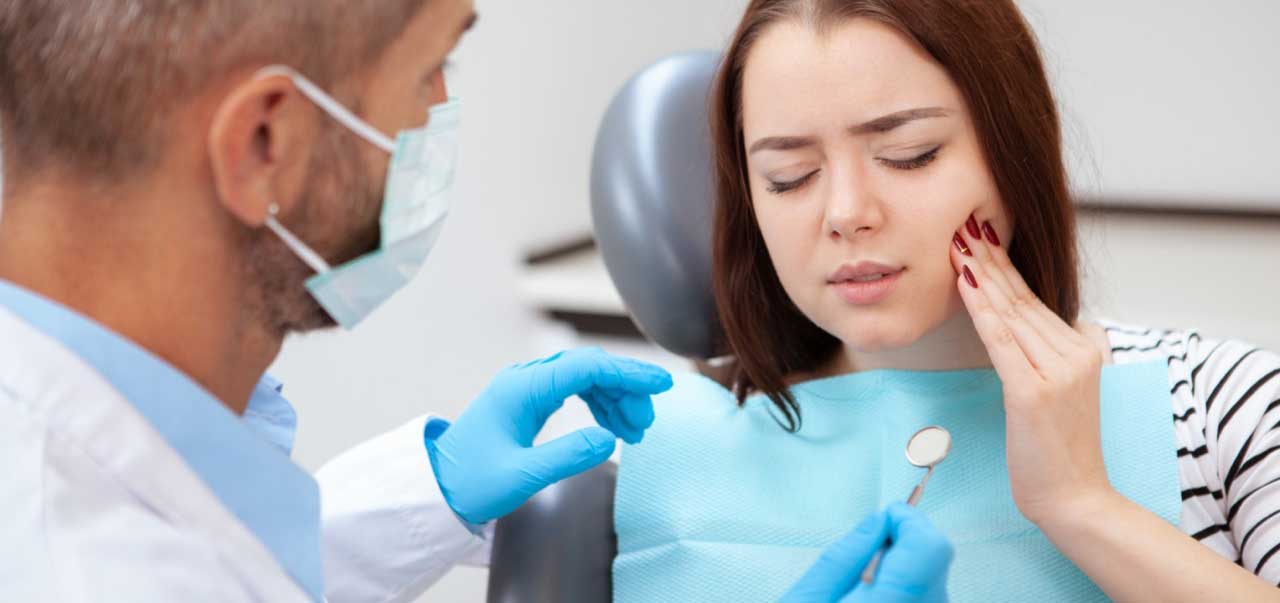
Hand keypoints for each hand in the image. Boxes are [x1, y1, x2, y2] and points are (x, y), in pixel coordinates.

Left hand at [424, 347, 672, 524]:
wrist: (437, 489)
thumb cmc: (471, 483)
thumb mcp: (522, 476)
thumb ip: (567, 456)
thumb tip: (609, 439)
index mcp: (523, 389)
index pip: (587, 367)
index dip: (628, 373)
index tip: (661, 384)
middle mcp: (525, 381)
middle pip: (589, 368)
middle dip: (625, 389)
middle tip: (646, 424)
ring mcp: (527, 389)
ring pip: (584, 378)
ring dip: (615, 398)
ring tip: (635, 430)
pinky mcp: (529, 402)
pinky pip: (574, 390)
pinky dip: (599, 404)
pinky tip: (613, 426)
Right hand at [782, 503, 952, 602]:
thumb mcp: (806, 599)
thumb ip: (845, 556)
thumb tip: (878, 520)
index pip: (929, 547)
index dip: (908, 521)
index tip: (887, 516)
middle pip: (934, 558)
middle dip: (902, 544)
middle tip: (864, 563)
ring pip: (933, 576)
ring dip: (904, 569)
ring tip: (864, 591)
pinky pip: (929, 595)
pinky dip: (907, 588)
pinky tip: (876, 601)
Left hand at [950, 213, 1112, 524]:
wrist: (1077, 499)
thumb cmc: (1059, 451)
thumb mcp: (1060, 392)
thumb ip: (1046, 355)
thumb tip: (1019, 324)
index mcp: (1084, 348)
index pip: (1033, 299)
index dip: (1003, 266)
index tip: (979, 235)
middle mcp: (1076, 352)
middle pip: (1021, 298)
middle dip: (988, 258)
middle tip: (962, 223)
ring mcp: (1058, 371)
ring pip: (1010, 313)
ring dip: (980, 274)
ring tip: (957, 243)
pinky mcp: (1034, 392)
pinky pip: (1002, 342)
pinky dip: (982, 310)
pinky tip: (966, 284)